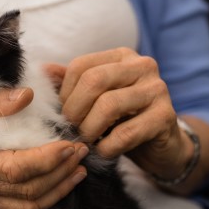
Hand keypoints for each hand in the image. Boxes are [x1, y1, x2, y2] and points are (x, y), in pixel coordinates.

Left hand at [47, 48, 191, 181]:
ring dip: (90, 129)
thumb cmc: (122, 120)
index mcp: (121, 56)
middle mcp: (142, 66)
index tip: (63, 115)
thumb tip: (42, 70)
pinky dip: (107, 147)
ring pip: (109, 105)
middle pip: (94, 81)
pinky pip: (126, 133)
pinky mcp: (165, 116)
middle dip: (75, 111)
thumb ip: (72, 84)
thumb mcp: (96, 99)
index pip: (80, 66)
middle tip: (71, 130)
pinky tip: (104, 152)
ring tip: (86, 141)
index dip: (64, 94)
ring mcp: (157, 89)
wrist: (161, 147)